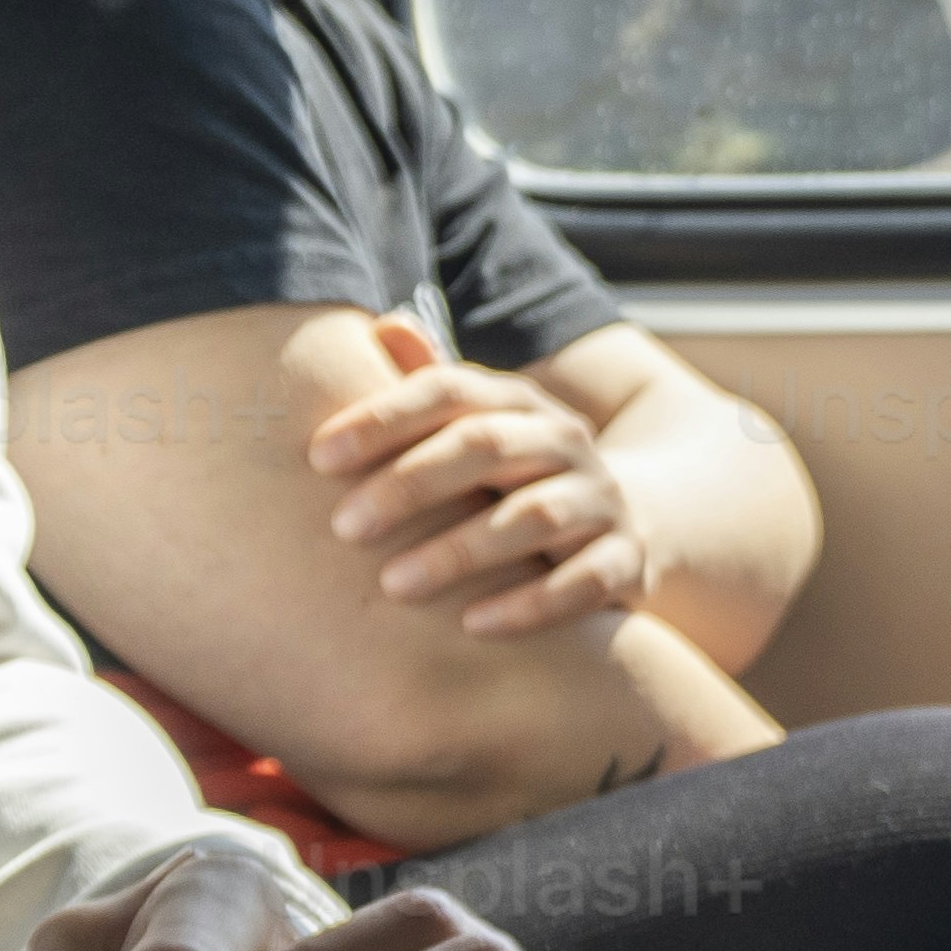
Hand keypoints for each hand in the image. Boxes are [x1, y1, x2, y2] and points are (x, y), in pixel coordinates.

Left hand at [302, 323, 646, 643]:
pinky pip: (584, 581)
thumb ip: (429, 384)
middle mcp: (564, 440)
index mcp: (517, 403)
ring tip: (392, 585)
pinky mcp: (627, 560)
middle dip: (409, 484)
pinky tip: (472, 626)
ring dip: (459, 550)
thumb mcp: (478, 427)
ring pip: (532, 517)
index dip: (384, 419)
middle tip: (342, 527)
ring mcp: (601, 499)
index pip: (449, 391)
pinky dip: (530, 605)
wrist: (633, 520)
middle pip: (485, 447)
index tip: (317, 457)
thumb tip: (380, 325)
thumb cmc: (515, 477)